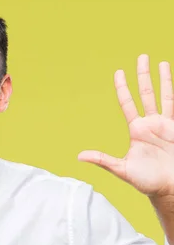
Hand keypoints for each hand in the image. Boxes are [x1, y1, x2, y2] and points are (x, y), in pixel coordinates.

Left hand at [78, 54, 173, 196]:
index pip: (127, 102)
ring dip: (162, 78)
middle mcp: (150, 123)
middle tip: (142, 56)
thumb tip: (79, 156)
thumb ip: (103, 160)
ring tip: (160, 61)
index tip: (119, 72)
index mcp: (137, 130)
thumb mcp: (122, 170)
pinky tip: (172, 78)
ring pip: (163, 95)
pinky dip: (173, 92)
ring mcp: (166, 124)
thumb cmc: (147, 181)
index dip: (123, 88)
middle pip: (145, 92)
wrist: (170, 188)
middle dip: (143, 75)